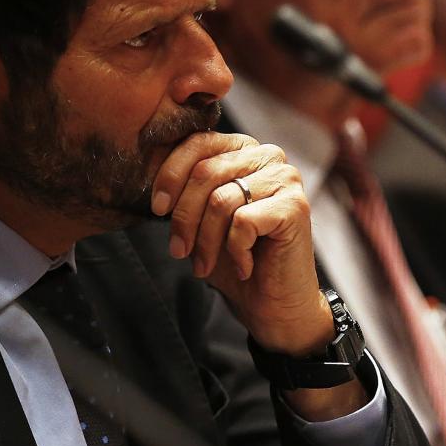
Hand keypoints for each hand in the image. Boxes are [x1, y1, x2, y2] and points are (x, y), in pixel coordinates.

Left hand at [150, 131, 329, 354]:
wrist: (272, 303)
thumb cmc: (235, 259)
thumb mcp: (200, 219)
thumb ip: (185, 190)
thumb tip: (149, 174)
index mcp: (243, 150)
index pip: (198, 143)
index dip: (170, 175)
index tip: (157, 209)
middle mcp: (268, 156)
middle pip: (205, 172)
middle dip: (184, 218)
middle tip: (178, 250)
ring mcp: (286, 178)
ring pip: (220, 200)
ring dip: (205, 241)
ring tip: (205, 265)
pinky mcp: (296, 206)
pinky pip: (244, 221)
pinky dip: (235, 251)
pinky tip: (244, 266)